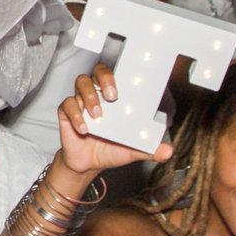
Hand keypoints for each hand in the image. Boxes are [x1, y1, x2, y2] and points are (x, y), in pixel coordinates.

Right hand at [53, 65, 175, 178]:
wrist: (88, 165)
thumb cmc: (111, 150)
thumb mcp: (133, 150)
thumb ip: (150, 149)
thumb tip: (168, 151)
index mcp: (114, 98)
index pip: (117, 76)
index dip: (121, 74)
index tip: (128, 82)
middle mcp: (97, 95)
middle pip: (97, 71)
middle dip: (105, 78)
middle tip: (113, 95)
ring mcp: (81, 102)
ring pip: (81, 83)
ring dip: (90, 97)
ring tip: (98, 116)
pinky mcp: (67, 113)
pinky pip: (67, 105)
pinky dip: (75, 115)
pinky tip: (84, 129)